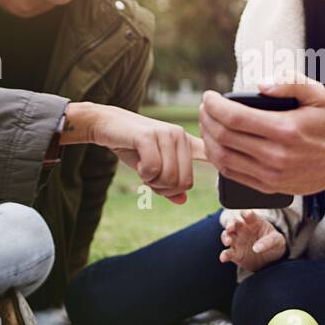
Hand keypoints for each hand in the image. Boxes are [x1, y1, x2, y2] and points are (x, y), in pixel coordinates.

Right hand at [66, 103, 206, 203]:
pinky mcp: (150, 136)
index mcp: (187, 142)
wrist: (106, 124)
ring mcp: (167, 134)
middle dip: (165, 189)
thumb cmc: (132, 147)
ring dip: (152, 182)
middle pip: (184, 183)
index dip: (218, 168)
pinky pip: (153, 170)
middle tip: (150, 178)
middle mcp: (181, 136)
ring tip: (143, 169)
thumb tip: (182, 200)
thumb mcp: (152, 168)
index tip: (217, 178)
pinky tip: (137, 163)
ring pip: (169, 178)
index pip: (210, 159)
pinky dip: (143, 174)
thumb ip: (168, 185)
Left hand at [199, 74, 324, 196]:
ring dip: (208, 139)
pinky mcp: (269, 187)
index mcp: (284, 130)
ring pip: (223, 158)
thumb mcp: (316, 93)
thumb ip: (290, 82)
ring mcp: (271, 175)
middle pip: (224, 137)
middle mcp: (275, 155)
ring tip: (207, 124)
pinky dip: (218, 158)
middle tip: (204, 108)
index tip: (208, 96)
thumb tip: (260, 85)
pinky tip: (216, 144)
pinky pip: (233, 174)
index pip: (234, 117)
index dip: (214, 105)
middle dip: (207, 119)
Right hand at [220, 210, 286, 270]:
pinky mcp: (234, 254)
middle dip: (230, 224)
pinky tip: (223, 258)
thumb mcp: (277, 240)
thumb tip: (257, 248)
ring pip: (227, 236)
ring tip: (228, 242)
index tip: (247, 215)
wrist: (271, 258)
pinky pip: (227, 253)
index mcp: (254, 222)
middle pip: (233, 223)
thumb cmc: (274, 244)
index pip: (248, 215)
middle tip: (230, 227)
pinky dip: (224, 255)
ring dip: (225, 237)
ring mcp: (237, 241)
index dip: (246, 213)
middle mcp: (243, 229)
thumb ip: (268, 241)